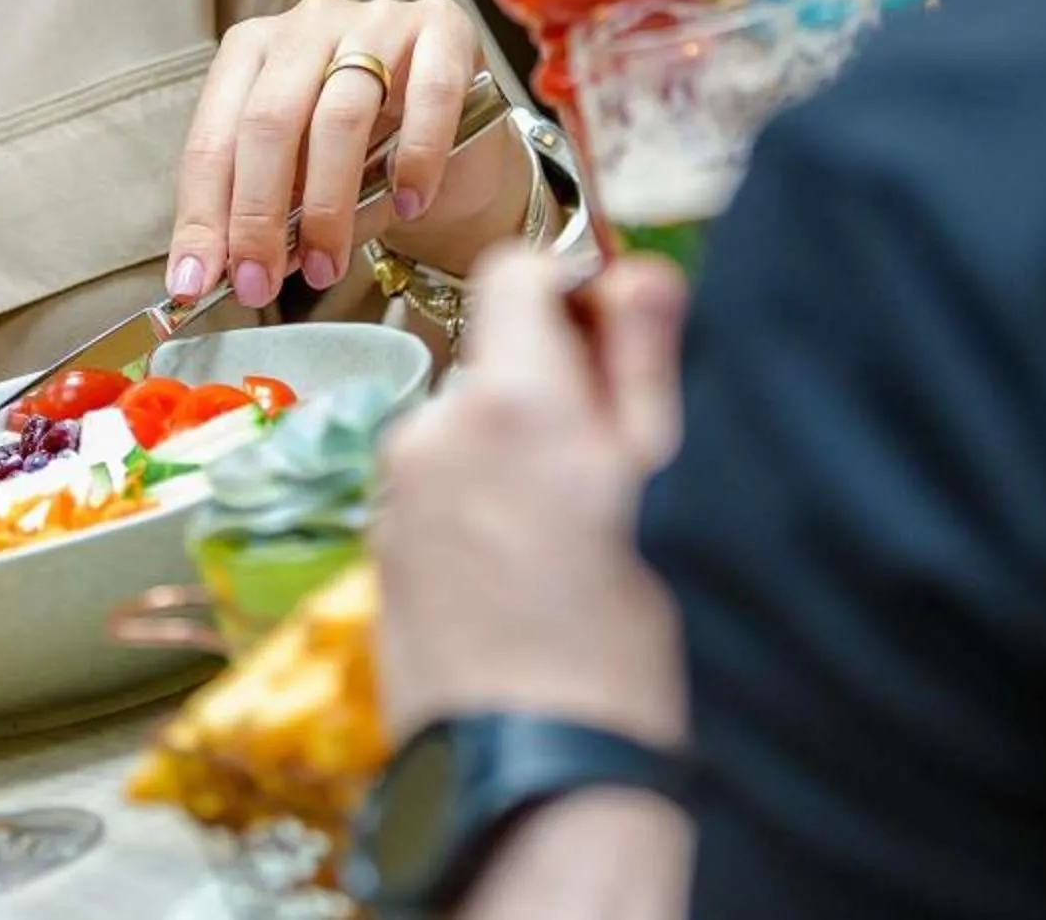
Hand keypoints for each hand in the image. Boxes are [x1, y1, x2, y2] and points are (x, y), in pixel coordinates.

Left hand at [172, 0, 492, 308]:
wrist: (457, 142)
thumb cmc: (367, 159)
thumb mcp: (301, 185)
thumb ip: (264, 214)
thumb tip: (218, 269)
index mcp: (253, 51)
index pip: (213, 136)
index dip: (202, 214)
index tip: (196, 282)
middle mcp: (307, 24)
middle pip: (268, 121)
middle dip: (257, 216)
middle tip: (258, 284)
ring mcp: (377, 19)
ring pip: (340, 115)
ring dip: (327, 206)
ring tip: (325, 266)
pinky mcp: (444, 29)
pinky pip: (428, 97)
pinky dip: (414, 160)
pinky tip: (408, 204)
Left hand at [376, 251, 690, 744]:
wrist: (540, 779)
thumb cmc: (620, 638)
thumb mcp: (662, 478)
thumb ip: (642, 353)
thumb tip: (632, 266)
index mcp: (505, 398)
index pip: (515, 271)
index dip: (571, 293)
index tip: (611, 348)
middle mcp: (431, 430)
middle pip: (494, 358)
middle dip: (551, 390)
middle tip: (610, 472)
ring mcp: (396, 494)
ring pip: (469, 431)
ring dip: (515, 455)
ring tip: (570, 543)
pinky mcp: (383, 552)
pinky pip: (440, 493)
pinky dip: (481, 510)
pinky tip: (526, 581)